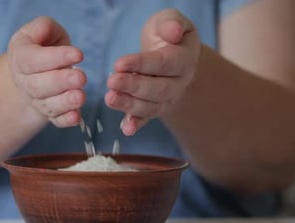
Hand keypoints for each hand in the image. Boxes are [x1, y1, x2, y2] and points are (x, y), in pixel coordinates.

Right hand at [8, 17, 86, 126]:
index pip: (33, 60)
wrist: (38, 68)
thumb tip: (44, 32)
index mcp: (20, 57)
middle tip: (81, 78)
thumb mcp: (43, 29)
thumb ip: (43, 27)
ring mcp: (36, 100)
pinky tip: (76, 118)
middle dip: (60, 82)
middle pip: (38, 86)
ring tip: (81, 97)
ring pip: (47, 105)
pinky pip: (55, 120)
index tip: (79, 54)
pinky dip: (65, 120)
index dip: (55, 58)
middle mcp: (25, 81)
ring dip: (65, 102)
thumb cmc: (43, 44)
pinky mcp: (50, 112)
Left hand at [105, 9, 199, 135]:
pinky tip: (126, 129)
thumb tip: (173, 32)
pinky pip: (147, 118)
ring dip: (129, 105)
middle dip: (133, 87)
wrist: (172, 51)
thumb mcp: (169, 21)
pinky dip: (137, 125)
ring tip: (110, 98)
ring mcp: (168, 98)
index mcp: (184, 59)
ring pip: (151, 106)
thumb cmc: (167, 33)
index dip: (141, 64)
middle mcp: (179, 83)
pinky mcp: (156, 107)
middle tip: (112, 82)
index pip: (163, 63)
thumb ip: (171, 24)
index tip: (119, 64)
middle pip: (158, 89)